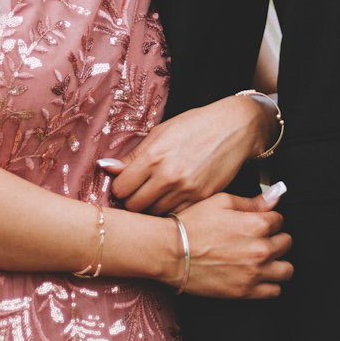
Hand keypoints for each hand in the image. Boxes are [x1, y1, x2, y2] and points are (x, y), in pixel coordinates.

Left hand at [102, 95, 274, 213]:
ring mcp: (186, 190)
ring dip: (152, 207)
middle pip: (134, 206)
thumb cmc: (196, 125)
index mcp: (153, 156)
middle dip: (133, 200)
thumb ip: (133, 155)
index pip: (120, 189)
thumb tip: (105, 167)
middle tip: (140, 191)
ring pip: (154, 214)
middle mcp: (168, 176)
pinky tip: (174, 197)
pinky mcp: (201, 199)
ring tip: (158, 193)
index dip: (121, 187)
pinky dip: (172, 210)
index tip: (126, 183)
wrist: (234, 127)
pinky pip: (176, 215)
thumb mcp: (160, 132)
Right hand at [177, 193, 292, 299]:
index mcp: (256, 224)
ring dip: (278, 262)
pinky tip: (258, 275)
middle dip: (275, 239)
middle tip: (260, 239)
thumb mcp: (221, 202)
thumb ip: (252, 202)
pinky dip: (271, 283)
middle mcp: (260, 249)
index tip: (259, 222)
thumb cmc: (191, 225)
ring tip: (263, 259)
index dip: (268, 219)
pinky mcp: (244, 291)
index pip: (280, 220)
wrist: (170, 252)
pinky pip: (274, 291)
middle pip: (286, 243)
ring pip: (286, 269)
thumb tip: (275, 196)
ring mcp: (254, 273)